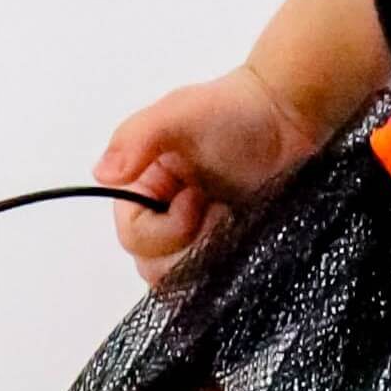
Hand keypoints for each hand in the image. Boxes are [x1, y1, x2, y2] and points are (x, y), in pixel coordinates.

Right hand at [93, 65, 320, 283]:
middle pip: (153, 267)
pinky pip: (213, 281)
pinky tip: (243, 236)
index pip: (133, 237)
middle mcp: (164, 217)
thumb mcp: (179, 111)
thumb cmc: (235, 109)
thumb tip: (102, 175)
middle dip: (188, 247)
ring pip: (183, 280)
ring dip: (210, 258)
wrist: (288, 115)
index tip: (196, 198)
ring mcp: (197, 237)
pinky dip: (226, 269)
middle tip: (220, 211)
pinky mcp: (227, 248)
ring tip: (234, 219)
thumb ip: (137, 138)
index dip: (164, 228)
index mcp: (144, 189)